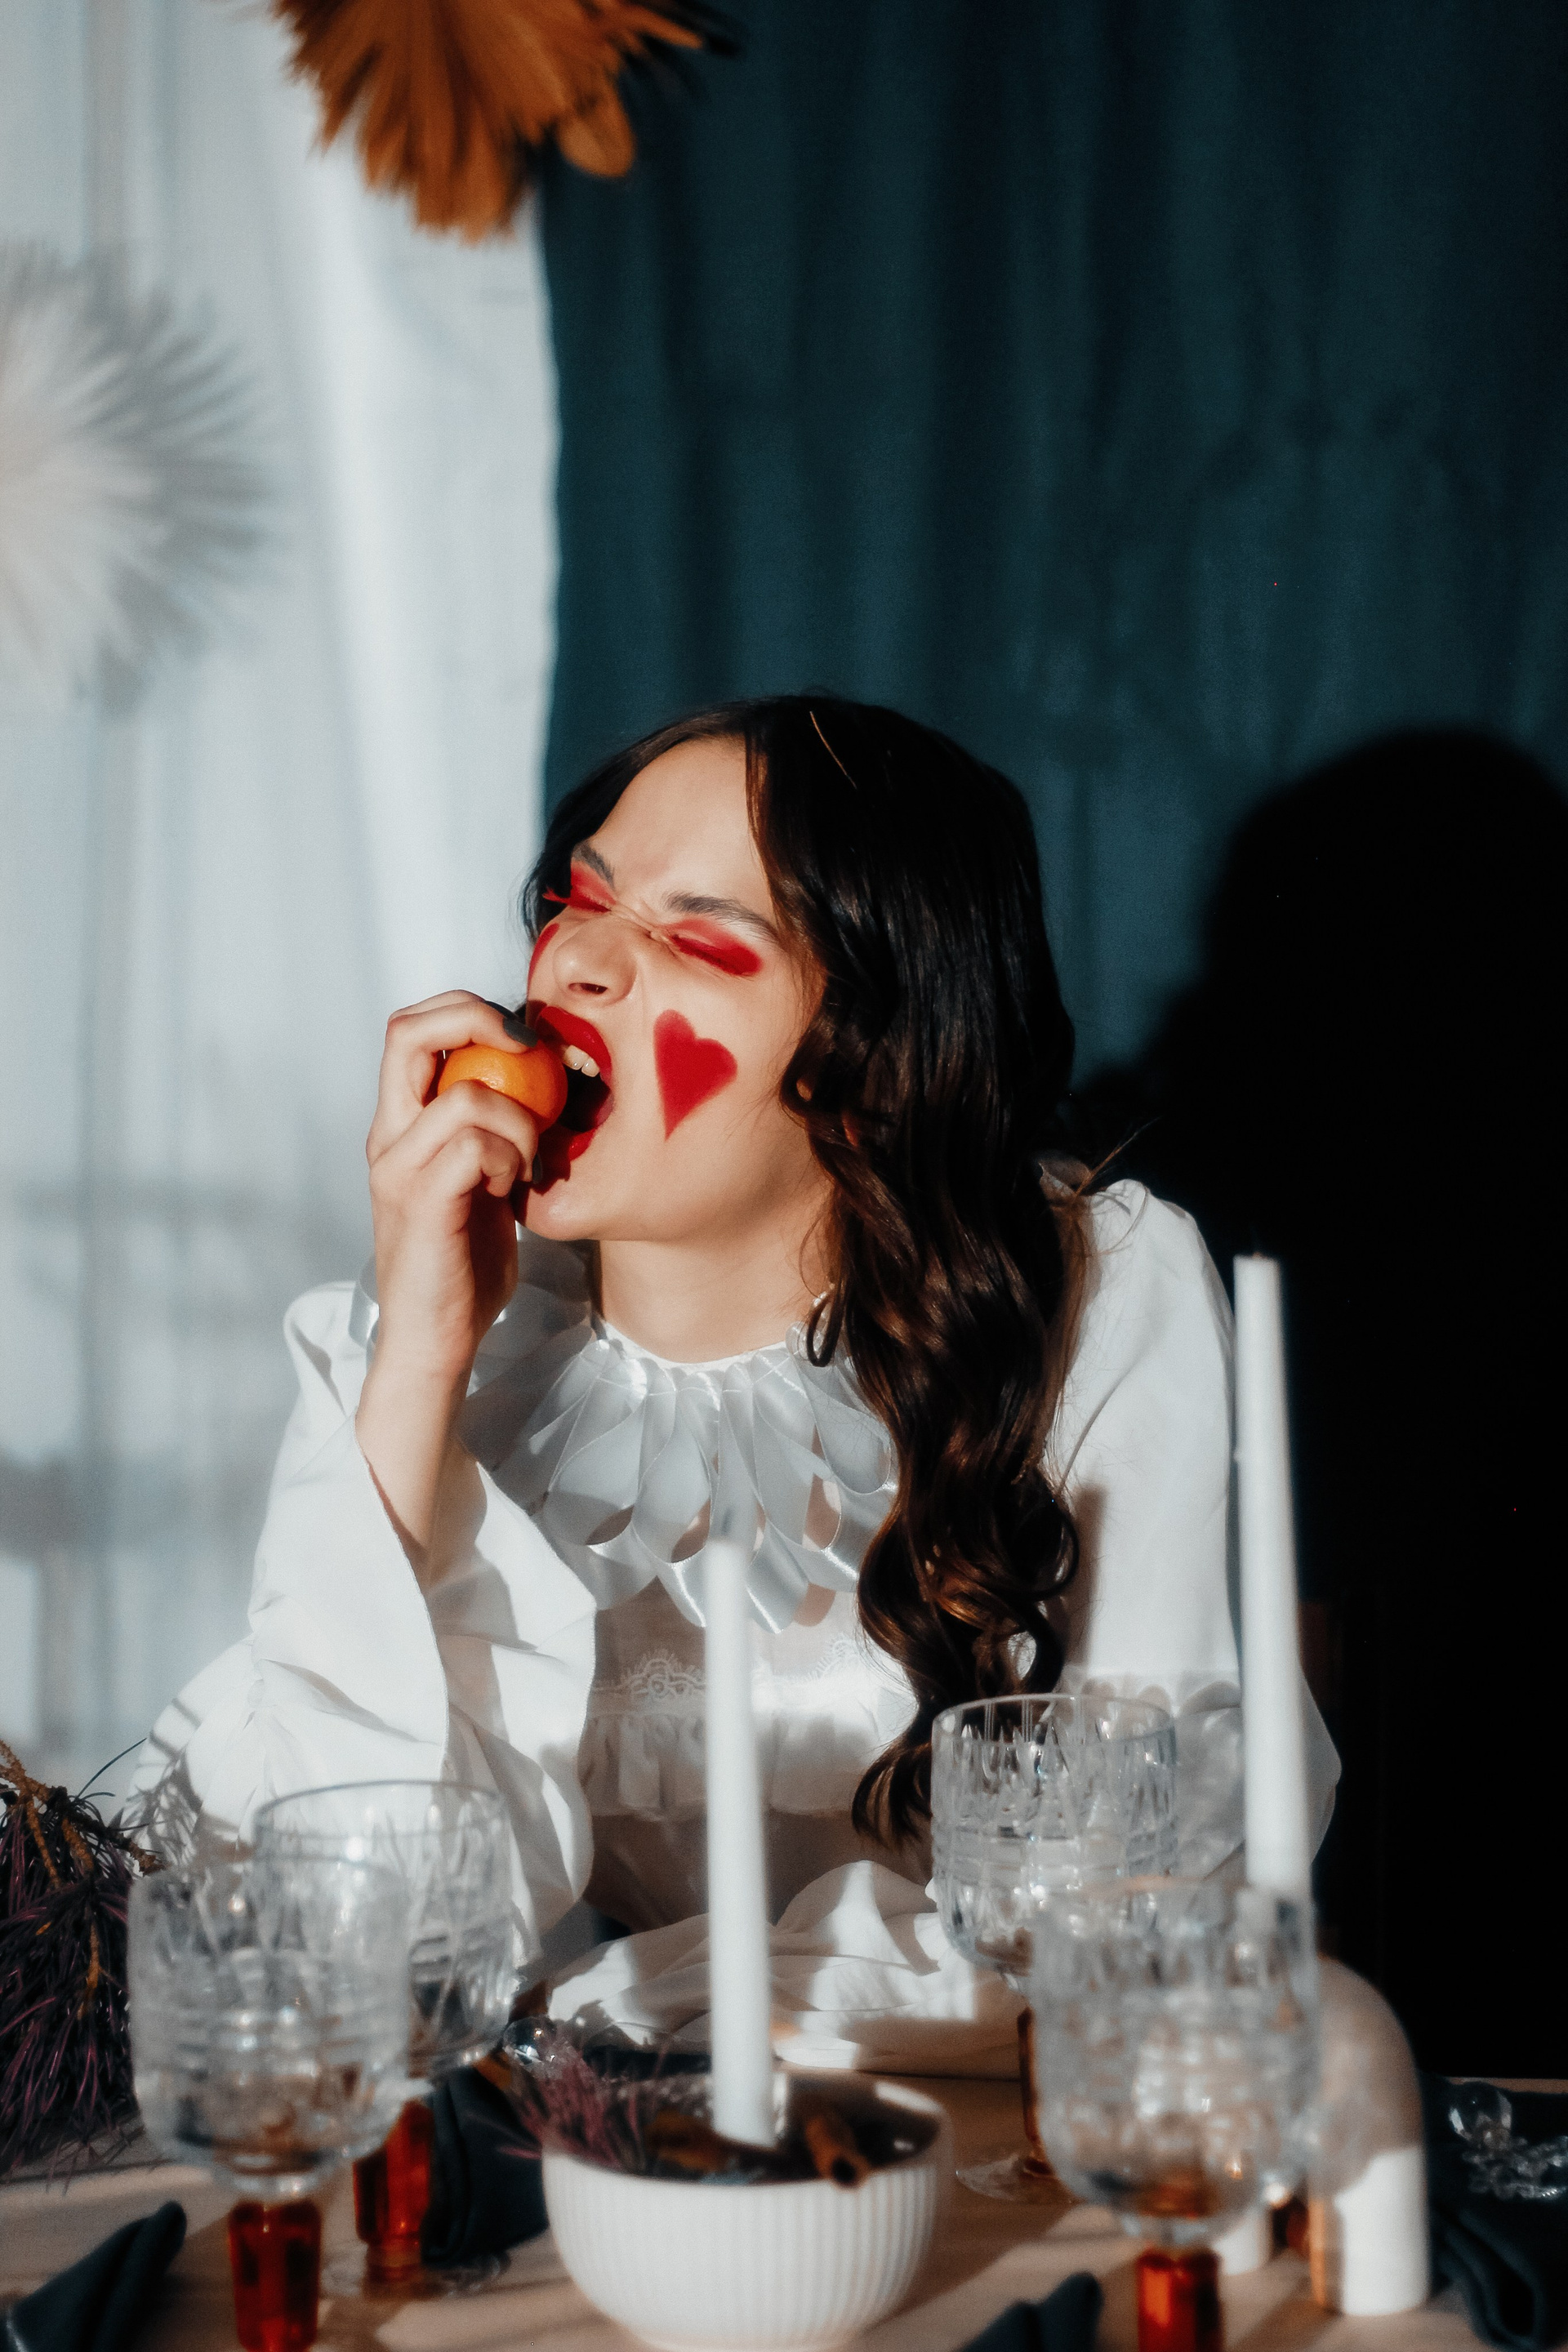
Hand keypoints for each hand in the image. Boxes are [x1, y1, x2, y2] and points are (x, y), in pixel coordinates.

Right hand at [357, 992, 537, 1553]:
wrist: (435, 1339)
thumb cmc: (466, 1263)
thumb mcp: (485, 1179)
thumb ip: (496, 1129)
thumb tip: (549, 1079)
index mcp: (400, 1123)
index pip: (411, 1027)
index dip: (466, 1008)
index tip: (523, 1036)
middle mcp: (388, 1135)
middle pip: (409, 1031)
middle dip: (479, 1022)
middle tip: (530, 1055)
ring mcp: (397, 1167)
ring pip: (465, 1096)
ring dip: (520, 1121)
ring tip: (529, 1164)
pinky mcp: (420, 1202)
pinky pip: (474, 1145)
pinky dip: (509, 1158)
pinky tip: (515, 1191)